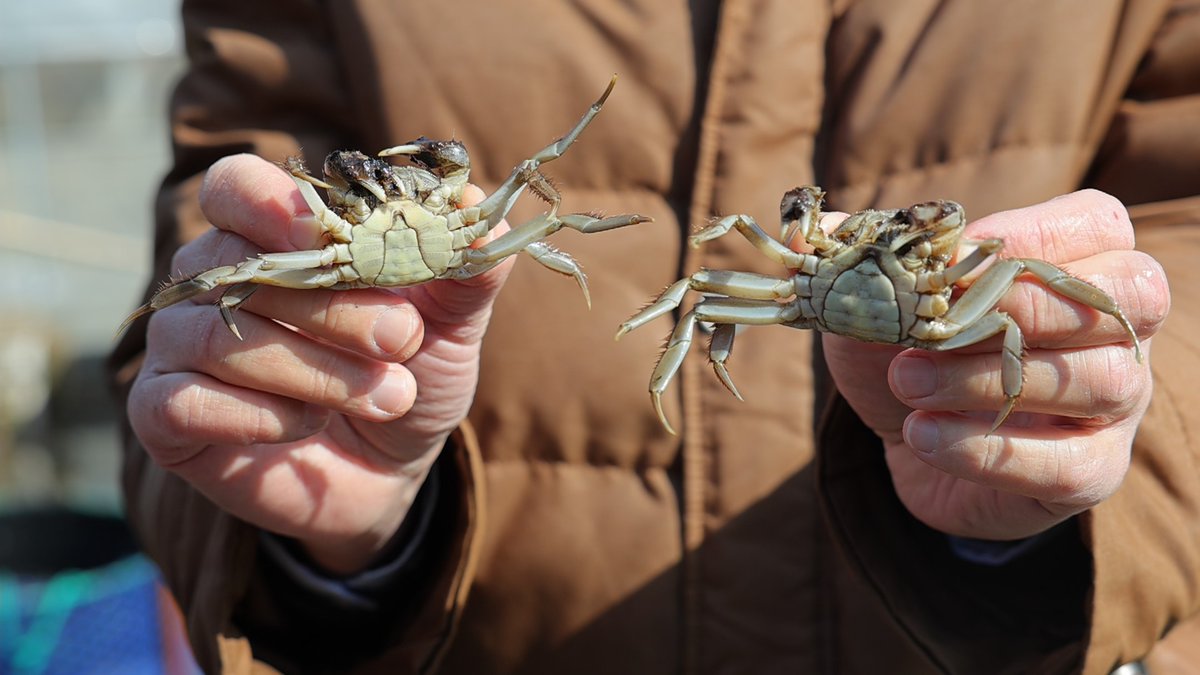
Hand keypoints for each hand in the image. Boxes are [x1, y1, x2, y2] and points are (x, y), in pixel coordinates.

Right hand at [127, 154, 514, 572]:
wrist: (387, 472)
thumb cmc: (406, 374)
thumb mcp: (450, 325)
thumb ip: (462, 268)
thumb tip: (477, 204)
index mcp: (270, 235)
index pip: (237, 187)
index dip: (279, 206)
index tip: (340, 238)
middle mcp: (212, 280)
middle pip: (242, 265)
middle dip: (335, 306)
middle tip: (404, 340)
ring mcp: (179, 344)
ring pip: (218, 338)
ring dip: (314, 370)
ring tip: (389, 396)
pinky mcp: (163, 414)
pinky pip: (184, 400)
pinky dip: (260, 414)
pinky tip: (310, 424)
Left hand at [822, 189, 1168, 539]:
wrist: (911, 441)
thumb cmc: (914, 351)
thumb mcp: (881, 298)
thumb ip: (860, 255)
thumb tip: (812, 222)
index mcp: (1083, 262)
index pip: (1096, 224)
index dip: (1030, 235)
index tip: (948, 261)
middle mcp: (1118, 329)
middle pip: (1129, 297)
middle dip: (1029, 306)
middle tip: (940, 324)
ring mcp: (1120, 403)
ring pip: (1099, 382)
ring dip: (986, 379)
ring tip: (906, 382)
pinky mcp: (1094, 471)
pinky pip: (1065, 464)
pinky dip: (983, 450)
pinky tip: (921, 434)